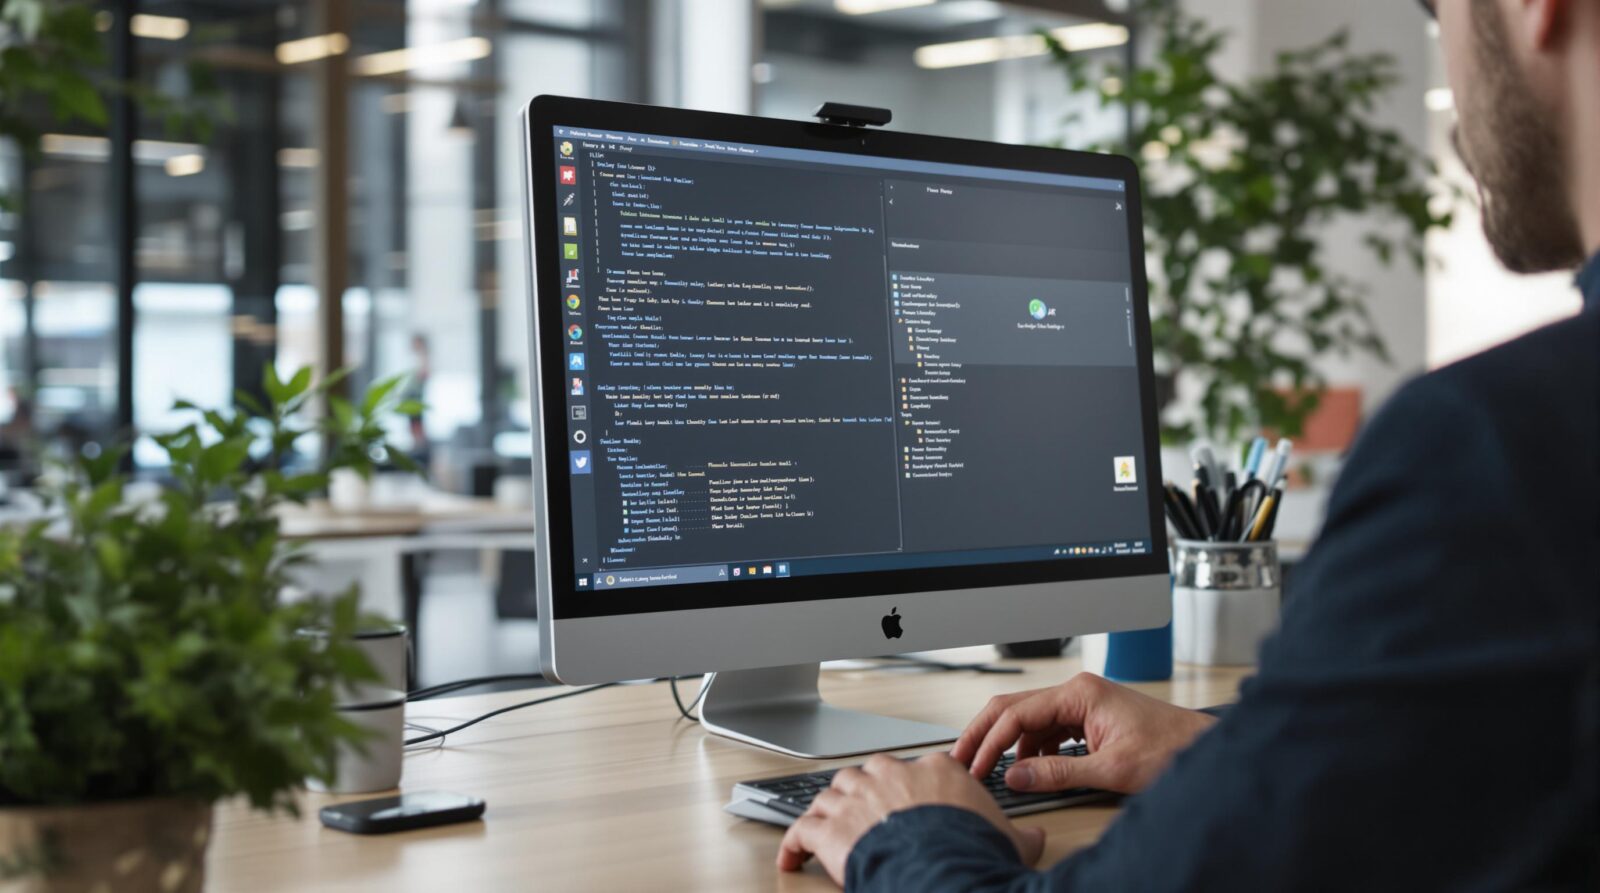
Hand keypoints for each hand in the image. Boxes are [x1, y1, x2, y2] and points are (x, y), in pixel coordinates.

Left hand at [776, 752, 1045, 884]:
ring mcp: (858, 799)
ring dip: (826, 811)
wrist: (946, 874)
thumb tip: (1040, 838)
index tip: (904, 802)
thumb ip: (1021, 835)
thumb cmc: (975, 852)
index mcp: (935, 771)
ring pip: (830, 793)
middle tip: (862, 812)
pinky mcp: (831, 828)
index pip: (915, 768)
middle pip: (867, 772)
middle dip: (862, 791)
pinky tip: (792, 859)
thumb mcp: (1010, 840)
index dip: (907, 788)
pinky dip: (793, 844)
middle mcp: (891, 776)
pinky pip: (801, 829)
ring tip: (825, 828)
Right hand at [951, 672, 1216, 795]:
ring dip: (1010, 744)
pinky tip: (1032, 767)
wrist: (1204, 749)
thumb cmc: (1170, 749)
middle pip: (1015, 708)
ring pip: (1030, 719)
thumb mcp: (1110, 769)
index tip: (975, 766)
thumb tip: (1016, 776)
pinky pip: (1049, 728)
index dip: (989, 742)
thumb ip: (1057, 772)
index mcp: (1080, 693)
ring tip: (994, 769)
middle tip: (963, 759)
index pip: (1017, 713)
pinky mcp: (1090, 716)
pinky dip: (1034, 748)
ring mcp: (1084, 702)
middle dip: (987, 734)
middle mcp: (1078, 691)